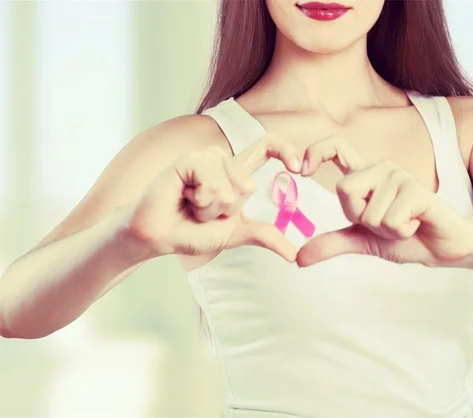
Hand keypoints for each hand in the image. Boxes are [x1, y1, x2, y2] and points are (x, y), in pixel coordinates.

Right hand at [127, 134, 300, 260]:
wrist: (160, 236)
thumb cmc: (192, 231)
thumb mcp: (235, 233)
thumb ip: (264, 236)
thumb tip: (294, 255)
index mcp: (235, 173)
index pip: (266, 148)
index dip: (284, 150)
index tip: (298, 168)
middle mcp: (222, 160)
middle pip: (246, 183)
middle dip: (225, 210)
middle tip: (202, 210)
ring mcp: (205, 157)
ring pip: (230, 184)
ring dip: (211, 207)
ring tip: (191, 205)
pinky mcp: (188, 159)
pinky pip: (211, 180)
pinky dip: (200, 199)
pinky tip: (183, 196)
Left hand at [296, 136, 472, 266]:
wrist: (443, 248)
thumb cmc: (407, 239)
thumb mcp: (362, 242)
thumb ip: (332, 244)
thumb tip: (298, 258)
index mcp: (366, 176)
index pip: (337, 148)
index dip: (317, 152)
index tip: (301, 170)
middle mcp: (381, 170)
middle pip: (344, 189)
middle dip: (360, 218)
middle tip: (384, 223)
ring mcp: (400, 176)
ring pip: (368, 212)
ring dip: (384, 230)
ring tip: (404, 224)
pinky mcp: (417, 190)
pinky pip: (390, 219)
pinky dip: (400, 232)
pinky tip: (416, 224)